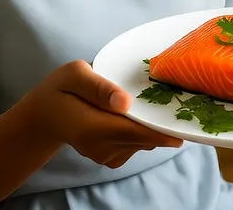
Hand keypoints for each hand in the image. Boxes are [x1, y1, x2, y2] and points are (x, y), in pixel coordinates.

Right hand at [23, 61, 181, 168]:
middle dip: (166, 121)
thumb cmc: (60, 89)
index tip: (188, 118)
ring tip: (158, 101)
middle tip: (183, 98)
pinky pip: (140, 143)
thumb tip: (125, 102)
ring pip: (147, 141)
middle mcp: (103, 148)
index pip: (139, 132)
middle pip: (148, 137)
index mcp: (93, 128)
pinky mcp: (113, 157)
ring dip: (156, 124)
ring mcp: (108, 156)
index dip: (166, 128)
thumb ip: (98, 86)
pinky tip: (141, 112)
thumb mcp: (73, 75)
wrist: (43, 117)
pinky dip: (146, 129)